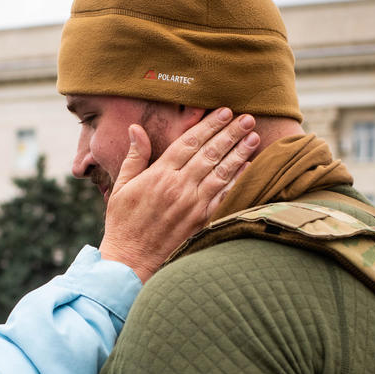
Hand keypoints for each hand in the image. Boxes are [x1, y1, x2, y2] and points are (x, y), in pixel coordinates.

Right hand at [99, 108, 258, 281]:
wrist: (129, 261)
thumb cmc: (122, 224)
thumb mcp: (121, 188)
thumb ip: (134, 157)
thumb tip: (136, 129)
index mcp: (158, 175)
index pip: (189, 142)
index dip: (209, 125)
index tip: (224, 112)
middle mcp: (178, 187)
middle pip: (210, 152)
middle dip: (230, 133)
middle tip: (247, 118)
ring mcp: (192, 204)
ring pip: (222, 171)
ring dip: (239, 152)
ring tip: (253, 136)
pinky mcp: (201, 220)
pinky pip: (224, 195)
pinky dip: (238, 179)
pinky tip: (248, 166)